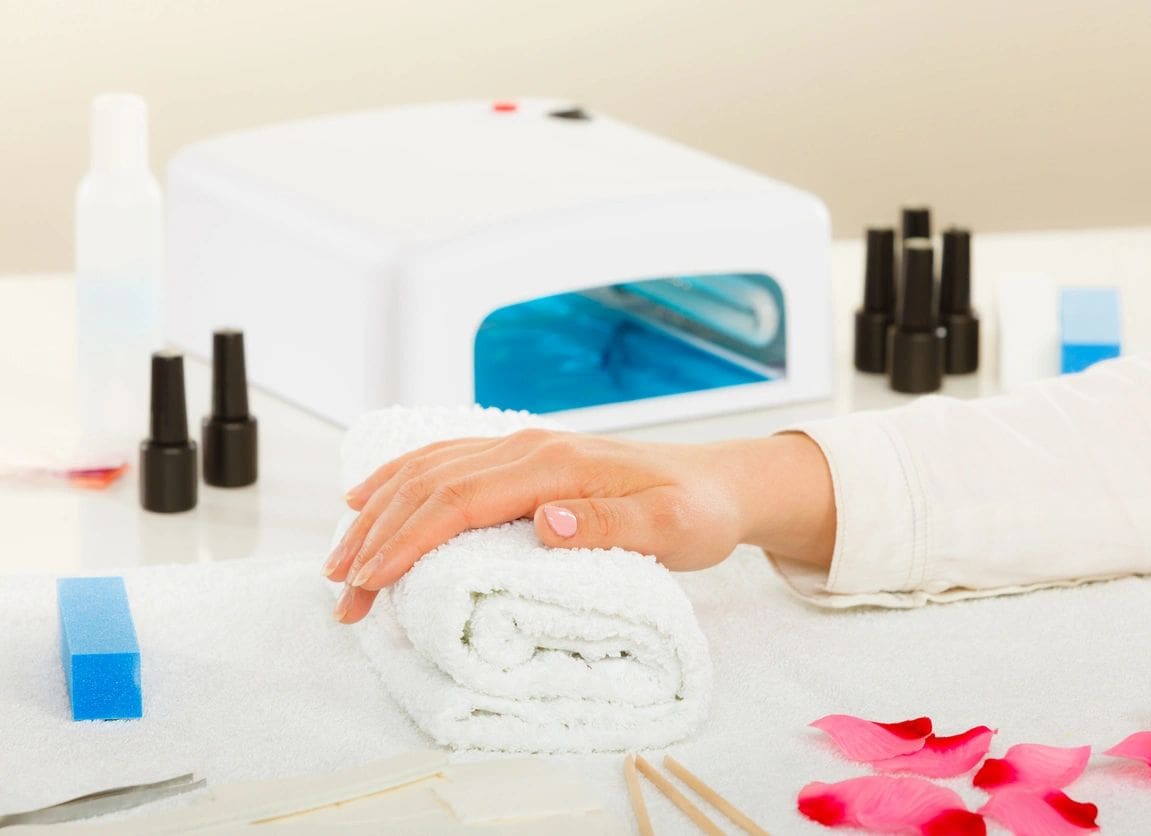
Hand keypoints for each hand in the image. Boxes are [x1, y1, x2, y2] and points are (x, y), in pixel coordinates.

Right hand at [323, 429, 834, 622]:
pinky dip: (401, 480)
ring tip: (340, 560)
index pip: (460, 499)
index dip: (408, 540)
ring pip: (429, 470)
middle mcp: (529, 447)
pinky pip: (446, 461)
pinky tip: (370, 498)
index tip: (370, 582)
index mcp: (556, 465)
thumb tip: (542, 521)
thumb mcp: (673, 528)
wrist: (719, 482)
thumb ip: (611, 525)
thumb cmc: (697, 511)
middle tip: (340, 594)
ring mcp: (523, 447)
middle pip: (430, 485)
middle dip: (376, 537)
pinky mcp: (523, 458)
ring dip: (378, 512)